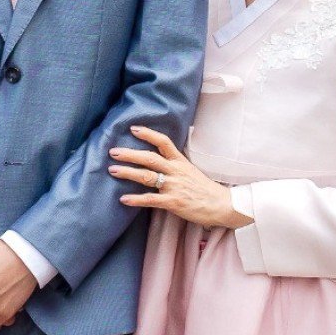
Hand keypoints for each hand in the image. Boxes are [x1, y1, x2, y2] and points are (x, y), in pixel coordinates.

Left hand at [109, 125, 252, 229]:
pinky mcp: (173, 202)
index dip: (148, 134)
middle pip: (149, 158)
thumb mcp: (191, 170)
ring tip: (112, 170)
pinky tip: (123, 199)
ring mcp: (174, 186)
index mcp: (180, 162)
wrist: (223, 205)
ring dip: (127, 172)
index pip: (164, 142)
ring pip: (147, 176)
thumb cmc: (204, 189)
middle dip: (129, 154)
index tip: (133, 128)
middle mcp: (176, 171)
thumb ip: (175, 163)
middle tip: (113, 151)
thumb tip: (160, 155)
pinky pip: (150, 199)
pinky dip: (135, 199)